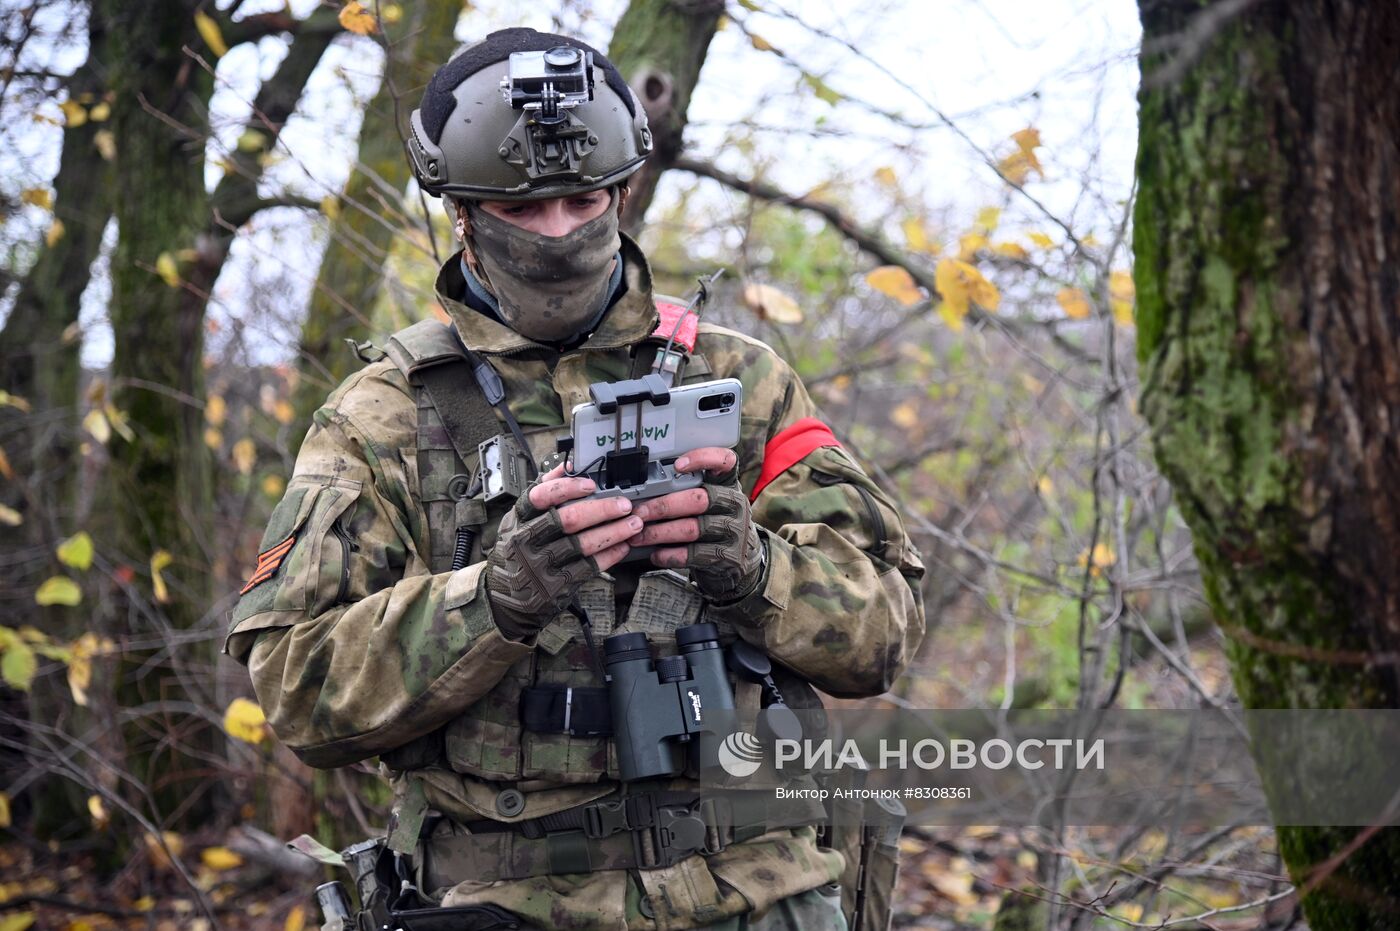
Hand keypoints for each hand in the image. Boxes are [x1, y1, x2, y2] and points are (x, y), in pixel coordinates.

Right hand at [486, 463, 641, 639]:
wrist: (506, 594)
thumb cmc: (518, 547)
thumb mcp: (520, 517)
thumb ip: (544, 489)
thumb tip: (568, 465)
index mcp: (519, 517)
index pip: (540, 496)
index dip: (567, 488)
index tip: (590, 484)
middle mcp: (528, 540)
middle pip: (569, 520)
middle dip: (602, 510)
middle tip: (624, 505)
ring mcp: (542, 564)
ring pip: (583, 544)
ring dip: (613, 532)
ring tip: (633, 524)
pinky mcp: (556, 585)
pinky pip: (588, 567)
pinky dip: (609, 555)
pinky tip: (622, 546)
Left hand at [628, 447, 763, 602]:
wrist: (742, 558)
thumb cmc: (716, 523)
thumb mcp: (711, 500)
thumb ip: (687, 490)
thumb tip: (645, 492)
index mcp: (728, 483)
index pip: (724, 461)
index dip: (702, 458)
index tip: (677, 466)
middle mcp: (734, 503)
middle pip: (697, 499)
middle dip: (662, 506)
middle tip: (640, 512)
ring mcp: (734, 530)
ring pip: (691, 529)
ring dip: (659, 533)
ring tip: (639, 536)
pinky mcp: (729, 555)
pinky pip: (693, 554)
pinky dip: (670, 554)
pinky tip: (656, 554)